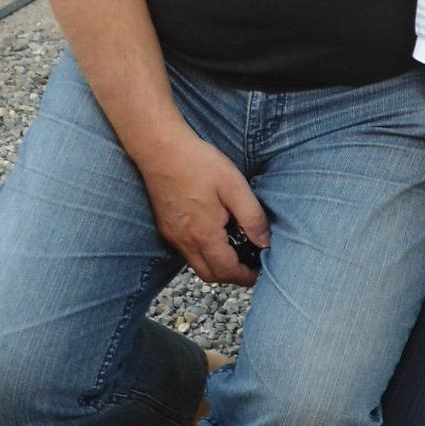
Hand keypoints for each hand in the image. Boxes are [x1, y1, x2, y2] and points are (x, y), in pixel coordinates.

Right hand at [136, 126, 269, 286]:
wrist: (160, 148)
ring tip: (236, 248)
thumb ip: (252, 217)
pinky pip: (186, 251)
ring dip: (217, 264)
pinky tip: (215, 233)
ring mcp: (173, 235)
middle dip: (232, 276)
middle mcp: (185, 241)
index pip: (227, 271)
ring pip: (197, 264)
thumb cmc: (198, 163)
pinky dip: (203, 252)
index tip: (260, 271)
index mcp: (203, 234)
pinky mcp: (166, 226)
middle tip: (250, 264)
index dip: (246, 277)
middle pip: (210, 275)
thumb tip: (264, 242)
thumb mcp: (234, 186)